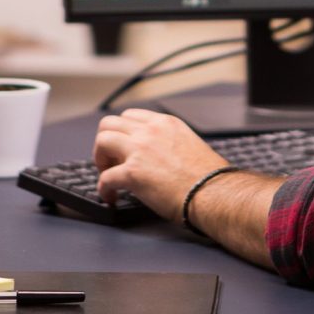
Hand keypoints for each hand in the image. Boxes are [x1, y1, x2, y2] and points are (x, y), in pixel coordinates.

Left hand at [93, 108, 228, 220]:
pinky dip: (104, 189)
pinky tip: (111, 197)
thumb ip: (170, 143)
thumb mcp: (189, 144)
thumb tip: (160, 156)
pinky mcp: (132, 172)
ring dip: (100, 159)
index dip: (122, 132)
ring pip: (102, 140)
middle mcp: (150, 131)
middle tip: (110, 161)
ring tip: (106, 175)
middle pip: (110, 123)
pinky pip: (105, 177)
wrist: (213, 192)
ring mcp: (140, 149)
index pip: (131, 116)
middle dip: (106, 142)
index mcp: (166, 123)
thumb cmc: (208, 176)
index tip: (122, 147)